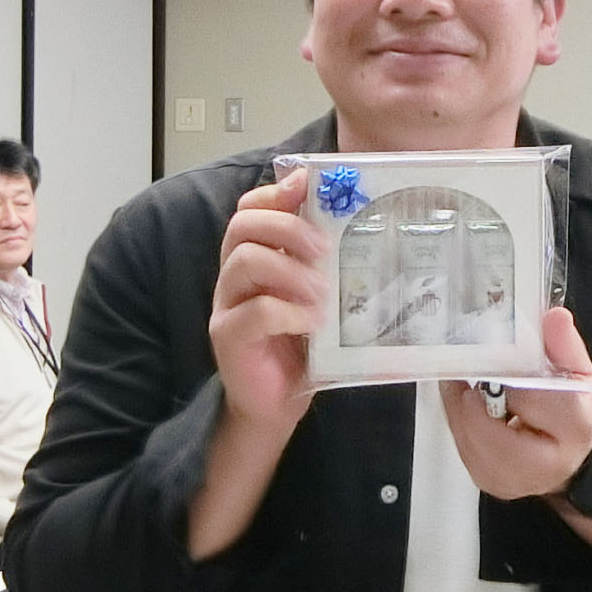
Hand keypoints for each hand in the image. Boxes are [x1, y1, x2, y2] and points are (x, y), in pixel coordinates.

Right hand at [208, 167, 327, 432]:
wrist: (277, 404)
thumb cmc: (302, 346)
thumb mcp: (318, 297)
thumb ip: (326, 264)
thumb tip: (364, 224)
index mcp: (254, 256)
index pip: (251, 208)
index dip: (277, 193)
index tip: (311, 187)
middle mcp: (234, 275)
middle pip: (242, 225)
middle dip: (286, 227)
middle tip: (323, 249)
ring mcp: (227, 305)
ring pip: (244, 262)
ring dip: (290, 270)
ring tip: (322, 292)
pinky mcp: (228, 337)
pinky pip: (252, 312)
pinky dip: (287, 312)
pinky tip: (312, 322)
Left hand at [439, 307, 591, 501]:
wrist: (565, 453)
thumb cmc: (569, 410)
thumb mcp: (576, 373)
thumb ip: (564, 345)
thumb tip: (554, 317)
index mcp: (574, 428)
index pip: (533, 399)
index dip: (511, 378)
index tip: (501, 359)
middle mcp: (545, 465)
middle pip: (493, 429)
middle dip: (478, 397)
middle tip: (475, 372)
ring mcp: (512, 479)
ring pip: (471, 437)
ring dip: (462, 406)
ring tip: (465, 383)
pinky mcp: (489, 482)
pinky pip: (462, 446)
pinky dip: (460, 419)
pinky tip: (465, 401)